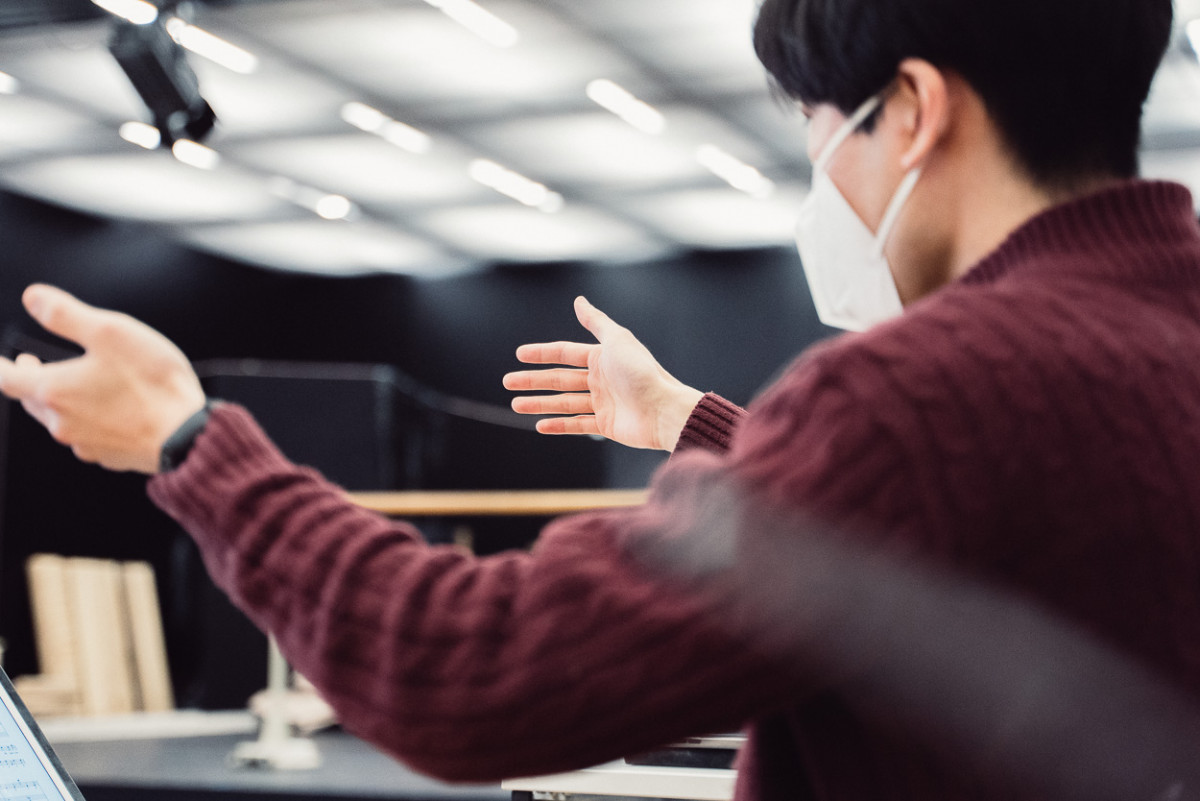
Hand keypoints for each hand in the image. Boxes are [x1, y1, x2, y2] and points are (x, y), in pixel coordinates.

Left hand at [0, 285, 206, 473]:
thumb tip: (32, 298)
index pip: (7, 379)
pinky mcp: (110, 456)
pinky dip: (90, 419)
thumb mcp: (110, 332)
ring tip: (72, 385)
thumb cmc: (152, 383)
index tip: (1, 360)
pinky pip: (89, 436)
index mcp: (54, 391)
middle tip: (30, 365)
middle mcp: (62, 422)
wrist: (188, 435)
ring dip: (60, 400)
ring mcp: (86, 443)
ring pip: (60, 420)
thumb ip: (65, 315)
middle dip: (29, 380)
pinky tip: (107, 410)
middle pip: (32, 400)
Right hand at [503, 297, 703, 450]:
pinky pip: (576, 424)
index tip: (519, 354)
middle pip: (559, 379)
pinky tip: (539, 425)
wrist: (663, 410)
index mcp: (602, 358)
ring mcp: (602, 403)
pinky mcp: (606, 425)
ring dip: (539, 404)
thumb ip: (596, 322)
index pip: (565, 354)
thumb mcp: (617, 340)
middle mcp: (601, 379)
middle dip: (533, 380)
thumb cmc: (642, 372)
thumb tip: (579, 300)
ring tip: (515, 404)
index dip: (542, 354)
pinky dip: (558, 425)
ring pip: (563, 402)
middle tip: (508, 382)